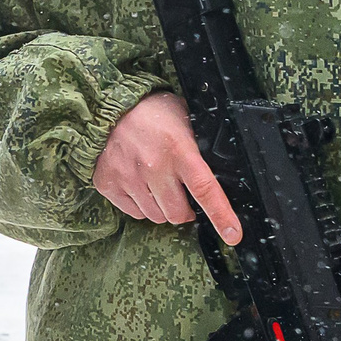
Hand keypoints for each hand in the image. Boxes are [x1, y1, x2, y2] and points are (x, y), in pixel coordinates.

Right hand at [94, 92, 241, 245]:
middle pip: (178, 213)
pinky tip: (139, 185)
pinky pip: (134, 213)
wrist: (109, 106)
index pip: (205, 189)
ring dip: (162, 207)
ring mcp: (127, 177)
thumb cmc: (154, 113)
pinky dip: (141, 205)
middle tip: (182, 194)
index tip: (232, 235)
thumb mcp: (186, 121)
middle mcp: (152, 166)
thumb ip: (201, 150)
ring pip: (156, 216)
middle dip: (185, 210)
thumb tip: (223, 178)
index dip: (221, 215)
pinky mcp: (108, 184)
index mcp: (179, 150)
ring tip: (157, 185)